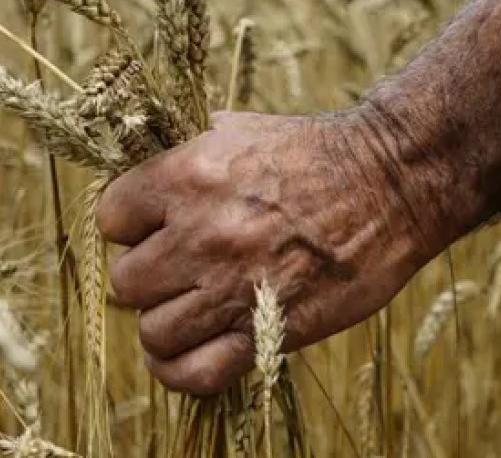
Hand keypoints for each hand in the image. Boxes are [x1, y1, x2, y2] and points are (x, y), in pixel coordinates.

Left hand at [96, 110, 450, 394]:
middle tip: (176, 270)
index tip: (153, 226)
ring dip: (165, 324)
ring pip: (154, 331)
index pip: (111, 218)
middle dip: (146, 277)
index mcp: (187, 176)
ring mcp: (233, 286)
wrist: (389, 183)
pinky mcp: (267, 330)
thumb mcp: (235, 129)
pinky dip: (181, 370)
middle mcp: (201, 233)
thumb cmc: (310, 151)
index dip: (130, 224)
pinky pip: (195, 372)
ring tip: (187, 310)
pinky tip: (189, 353)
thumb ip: (178, 155)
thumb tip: (137, 176)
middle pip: (126, 281)